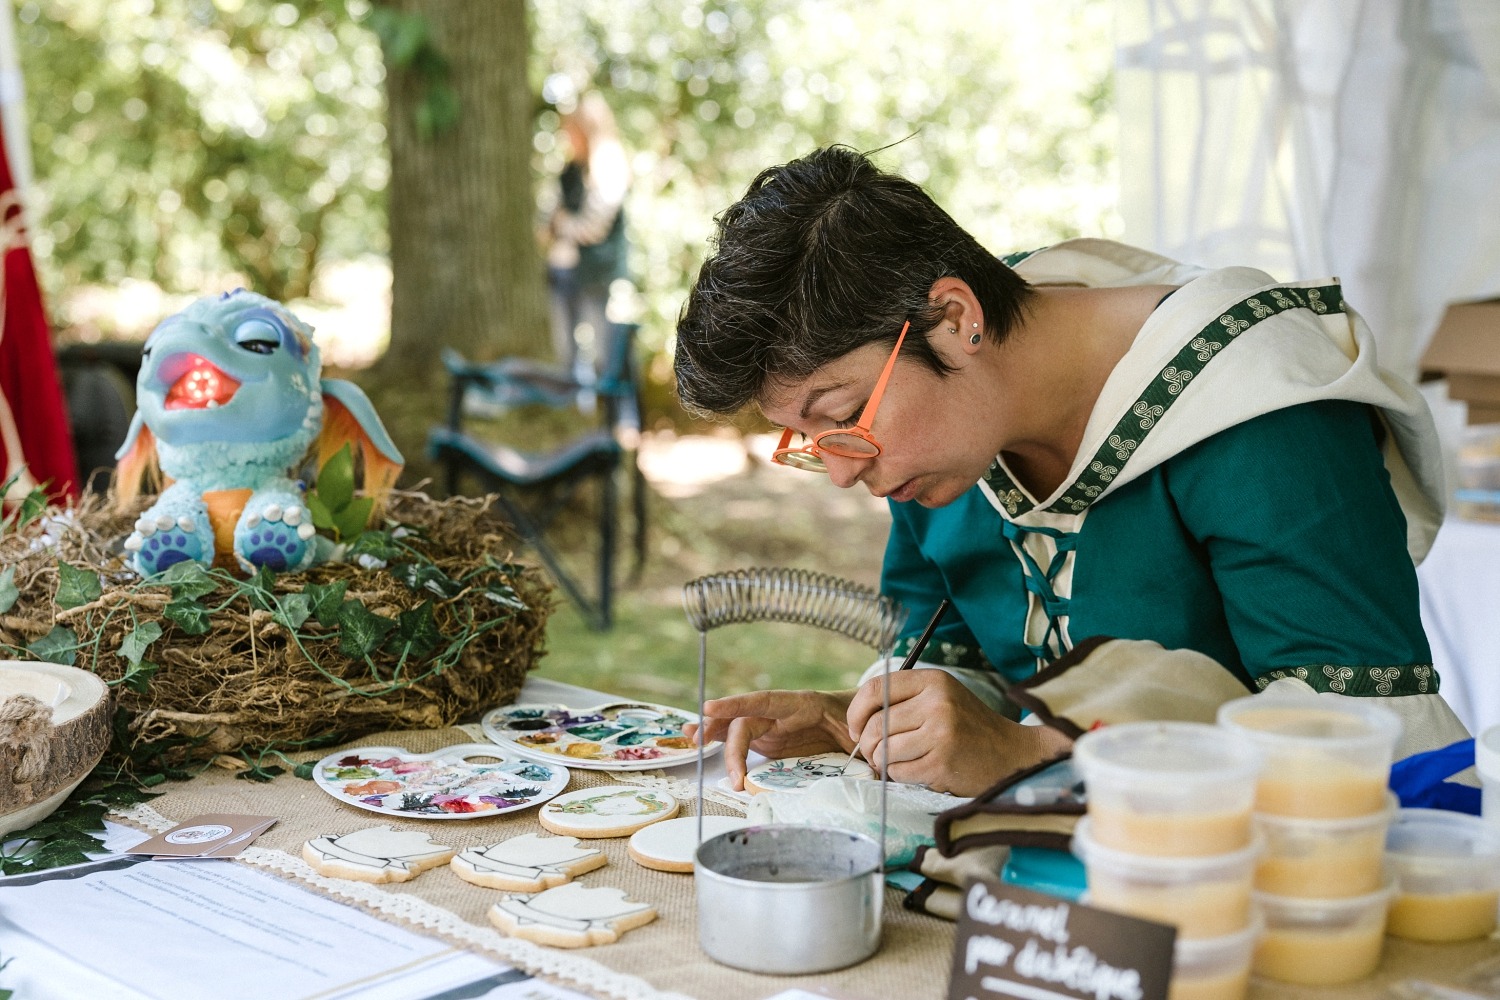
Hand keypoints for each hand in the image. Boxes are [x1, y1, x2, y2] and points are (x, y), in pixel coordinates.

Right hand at [684, 689, 854, 790]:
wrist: (862, 720)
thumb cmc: (861, 724)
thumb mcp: (863, 734)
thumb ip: (864, 747)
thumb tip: (877, 769)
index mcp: (802, 704)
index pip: (766, 701)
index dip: (737, 704)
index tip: (711, 708)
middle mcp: (781, 713)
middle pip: (746, 722)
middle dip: (723, 734)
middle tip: (705, 749)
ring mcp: (772, 727)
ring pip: (736, 728)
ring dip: (712, 733)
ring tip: (689, 737)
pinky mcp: (768, 741)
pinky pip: (740, 740)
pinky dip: (720, 742)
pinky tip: (697, 742)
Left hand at [846, 670, 1070, 795]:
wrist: (1011, 755)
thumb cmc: (968, 728)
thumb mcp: (942, 697)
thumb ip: (905, 699)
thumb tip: (857, 718)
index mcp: (933, 681)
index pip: (875, 689)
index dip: (856, 712)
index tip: (856, 728)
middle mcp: (936, 703)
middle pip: (875, 725)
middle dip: (868, 745)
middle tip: (875, 754)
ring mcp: (940, 733)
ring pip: (884, 750)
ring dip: (883, 762)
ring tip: (899, 762)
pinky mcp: (941, 763)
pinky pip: (899, 771)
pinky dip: (900, 775)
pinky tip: (916, 771)